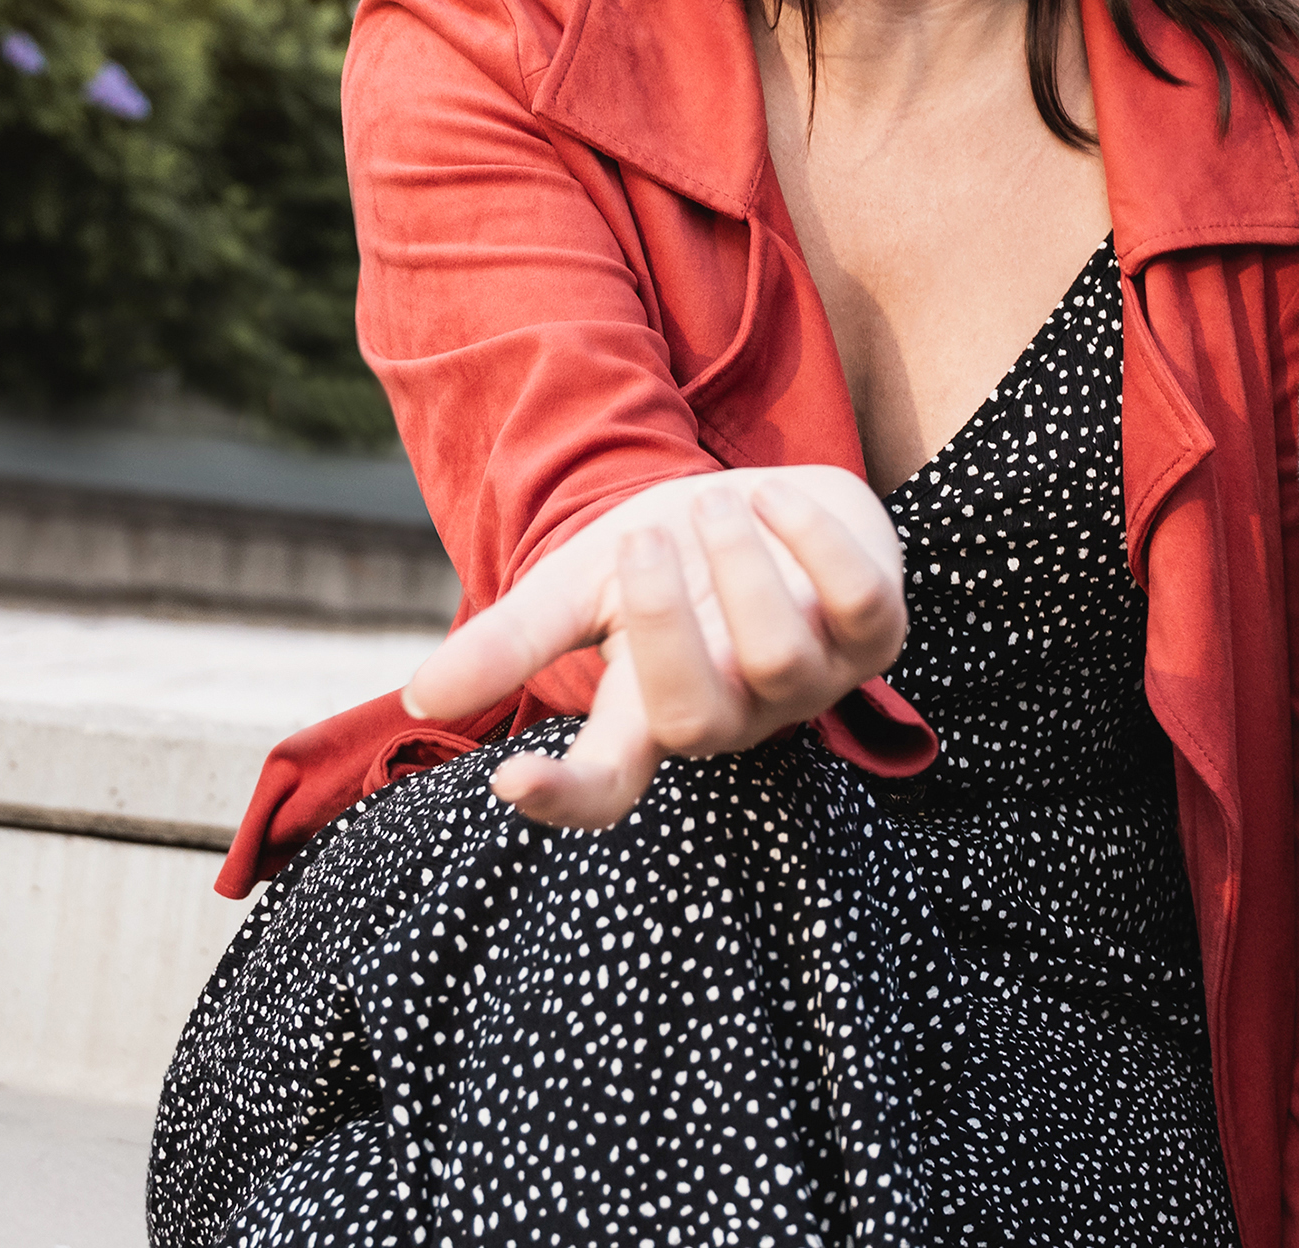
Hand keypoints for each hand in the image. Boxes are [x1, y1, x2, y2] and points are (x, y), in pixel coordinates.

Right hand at [401, 465, 906, 829]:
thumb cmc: (671, 562)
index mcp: (651, 716)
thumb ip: (515, 640)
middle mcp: (735, 715)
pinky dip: (813, 542)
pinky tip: (776, 498)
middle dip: (664, 625)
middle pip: (696, 720)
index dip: (567, 799)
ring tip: (709, 504)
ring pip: (779, 657)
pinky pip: (859, 600)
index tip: (511, 780)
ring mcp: (812, 681)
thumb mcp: (584, 587)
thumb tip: (421, 697)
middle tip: (643, 541)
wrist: (771, 508)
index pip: (610, 788)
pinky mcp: (877, 632)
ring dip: (737, 566)